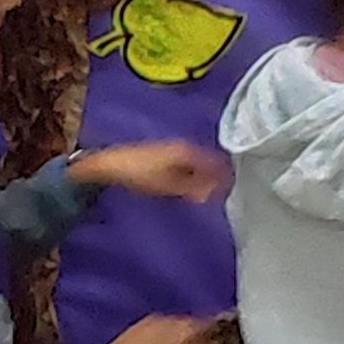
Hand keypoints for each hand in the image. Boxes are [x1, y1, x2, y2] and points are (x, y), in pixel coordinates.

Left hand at [73, 140, 226, 203]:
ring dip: (204, 177)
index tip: (231, 192)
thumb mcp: (169, 185)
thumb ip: (192, 189)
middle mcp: (185, 146)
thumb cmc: (140, 173)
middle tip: (221, 196)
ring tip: (207, 195)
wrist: (112, 165)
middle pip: (209, 162)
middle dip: (216, 177)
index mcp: (189, 150)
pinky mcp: (165, 155)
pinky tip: (189, 188)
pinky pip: (188, 165)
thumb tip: (212, 194)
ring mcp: (174, 149)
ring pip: (198, 164)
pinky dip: (193, 175)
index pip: (217, 162)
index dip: (226, 177)